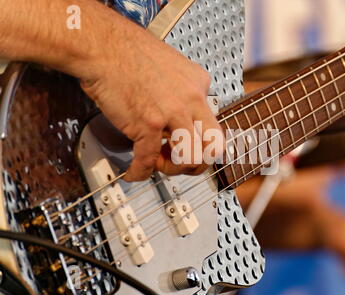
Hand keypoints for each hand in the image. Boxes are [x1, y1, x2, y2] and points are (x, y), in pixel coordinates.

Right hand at [80, 25, 222, 181]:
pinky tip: (134, 172)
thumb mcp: (171, 65)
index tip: (187, 146)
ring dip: (172, 169)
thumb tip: (177, 115)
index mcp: (198, 85)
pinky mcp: (147, 124)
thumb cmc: (127, 52)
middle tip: (182, 164)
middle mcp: (191, 99)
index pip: (213, 124)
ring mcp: (171, 113)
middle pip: (213, 146)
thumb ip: (181, 91)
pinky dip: (140, 172)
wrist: (102, 45)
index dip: (200, 142)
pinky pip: (149, 160)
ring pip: (189, 158)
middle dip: (198, 163)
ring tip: (157, 165)